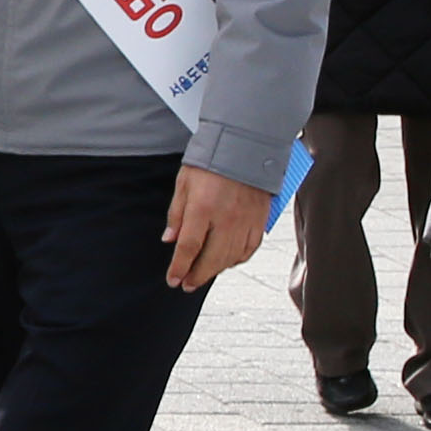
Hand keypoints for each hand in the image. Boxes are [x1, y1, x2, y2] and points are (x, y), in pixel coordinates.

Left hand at [161, 162, 270, 291]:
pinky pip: (249, 249)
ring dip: (215, 271)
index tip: (173, 280)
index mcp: (203, 208)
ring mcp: (245, 221)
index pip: (189, 247)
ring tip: (202, 276)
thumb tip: (170, 240)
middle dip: (196, 276)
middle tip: (186, 284)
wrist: (246, 145)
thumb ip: (177, 214)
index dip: (179, 267)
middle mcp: (226, 219)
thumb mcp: (185, 183)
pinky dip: (236, 260)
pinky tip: (226, 262)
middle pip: (211, 259)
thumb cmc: (211, 161)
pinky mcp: (260, 220)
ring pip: (230, 258)